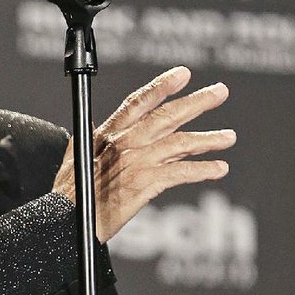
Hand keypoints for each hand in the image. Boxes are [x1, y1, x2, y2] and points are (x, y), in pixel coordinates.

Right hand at [52, 66, 235, 244]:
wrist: (65, 220)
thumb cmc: (68, 195)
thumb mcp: (74, 158)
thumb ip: (91, 142)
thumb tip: (101, 130)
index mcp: (106, 134)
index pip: (138, 103)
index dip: (161, 86)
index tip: (183, 74)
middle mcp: (123, 144)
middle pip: (166, 117)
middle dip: (196, 102)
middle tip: (220, 91)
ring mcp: (136, 164)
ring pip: (180, 144)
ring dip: (208, 139)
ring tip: (228, 136)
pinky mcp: (144, 185)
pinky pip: (181, 173)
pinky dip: (203, 170)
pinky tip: (219, 169)